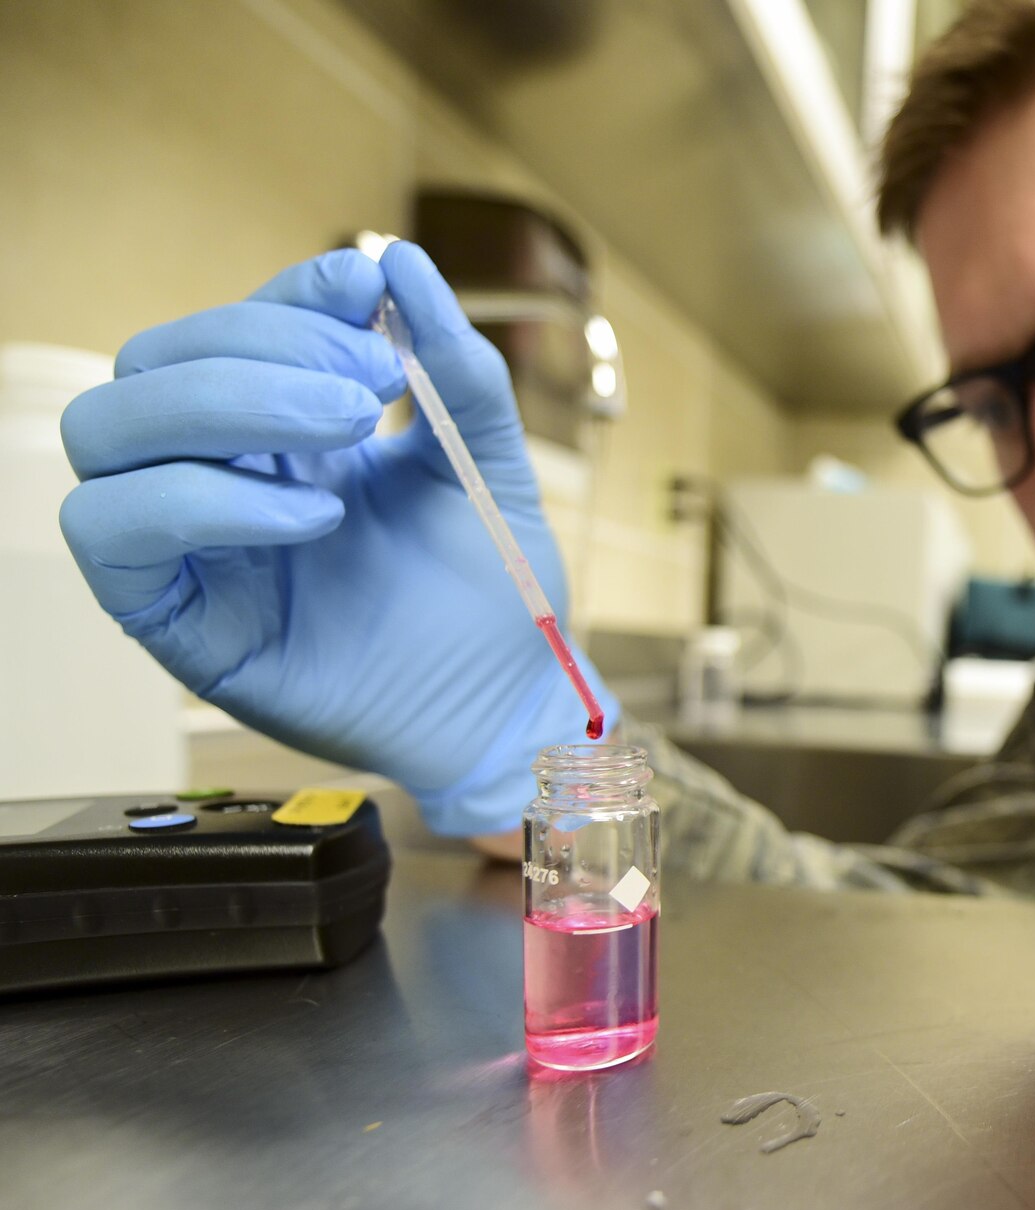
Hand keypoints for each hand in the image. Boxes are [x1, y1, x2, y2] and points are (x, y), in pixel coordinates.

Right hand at [58, 243, 614, 833]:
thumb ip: (453, 368)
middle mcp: (217, 474)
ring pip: (106, 428)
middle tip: (369, 385)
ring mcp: (187, 543)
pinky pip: (114, 529)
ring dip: (223, 404)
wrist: (507, 701)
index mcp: (281, 429)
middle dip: (259, 347)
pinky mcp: (172, 616)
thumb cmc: (493, 589)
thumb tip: (401, 261)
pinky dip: (204, 500)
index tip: (365, 291)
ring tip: (346, 434)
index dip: (287, 295)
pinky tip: (313, 515)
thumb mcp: (487, 460)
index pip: (231, 325)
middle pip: (151, 360)